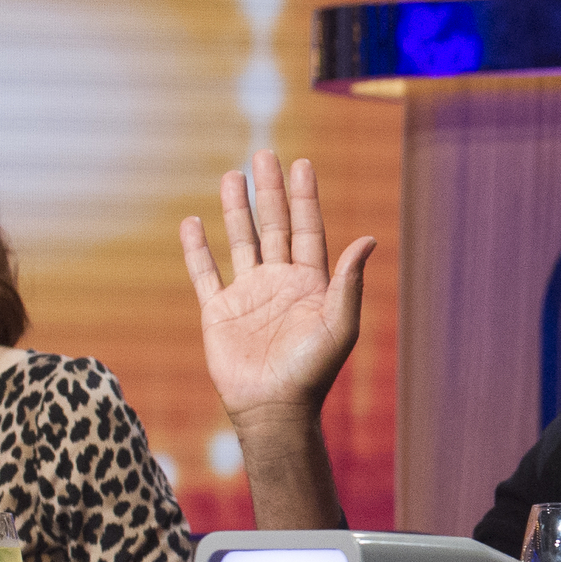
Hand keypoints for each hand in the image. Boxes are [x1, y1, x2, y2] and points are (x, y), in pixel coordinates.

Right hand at [179, 150, 376, 432]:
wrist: (273, 407)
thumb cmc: (312, 370)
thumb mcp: (340, 324)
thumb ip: (348, 281)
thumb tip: (368, 239)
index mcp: (310, 282)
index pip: (306, 229)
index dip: (304, 197)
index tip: (302, 163)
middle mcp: (279, 282)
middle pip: (273, 225)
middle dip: (269, 190)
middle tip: (264, 154)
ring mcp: (247, 294)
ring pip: (240, 240)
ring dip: (235, 208)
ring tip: (231, 175)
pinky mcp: (218, 310)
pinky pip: (205, 272)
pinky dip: (197, 248)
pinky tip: (192, 222)